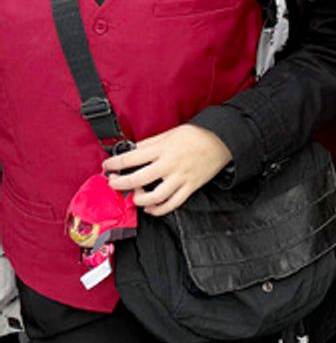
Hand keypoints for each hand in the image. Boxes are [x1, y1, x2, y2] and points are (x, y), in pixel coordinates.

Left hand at [102, 124, 232, 215]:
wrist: (222, 141)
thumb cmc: (196, 135)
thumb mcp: (170, 133)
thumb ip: (150, 143)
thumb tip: (133, 151)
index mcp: (163, 149)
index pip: (131, 158)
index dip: (114, 163)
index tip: (107, 166)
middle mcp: (170, 165)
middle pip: (137, 179)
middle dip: (120, 184)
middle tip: (114, 183)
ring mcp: (180, 178)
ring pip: (155, 196)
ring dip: (139, 200)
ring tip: (134, 197)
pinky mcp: (190, 187)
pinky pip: (172, 204)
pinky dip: (158, 210)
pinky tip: (150, 208)